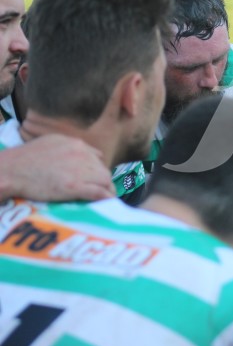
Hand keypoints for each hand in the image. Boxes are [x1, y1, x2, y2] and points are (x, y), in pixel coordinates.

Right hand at [0, 134, 114, 201]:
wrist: (11, 170)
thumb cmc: (25, 157)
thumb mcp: (51, 142)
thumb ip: (69, 147)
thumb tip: (83, 151)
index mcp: (76, 144)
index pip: (97, 158)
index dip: (97, 171)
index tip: (96, 179)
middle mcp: (82, 155)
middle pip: (103, 170)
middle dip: (104, 182)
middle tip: (102, 192)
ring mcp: (79, 170)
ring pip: (105, 181)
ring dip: (107, 190)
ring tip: (106, 199)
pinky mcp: (74, 186)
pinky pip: (99, 192)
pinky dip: (107, 198)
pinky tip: (109, 203)